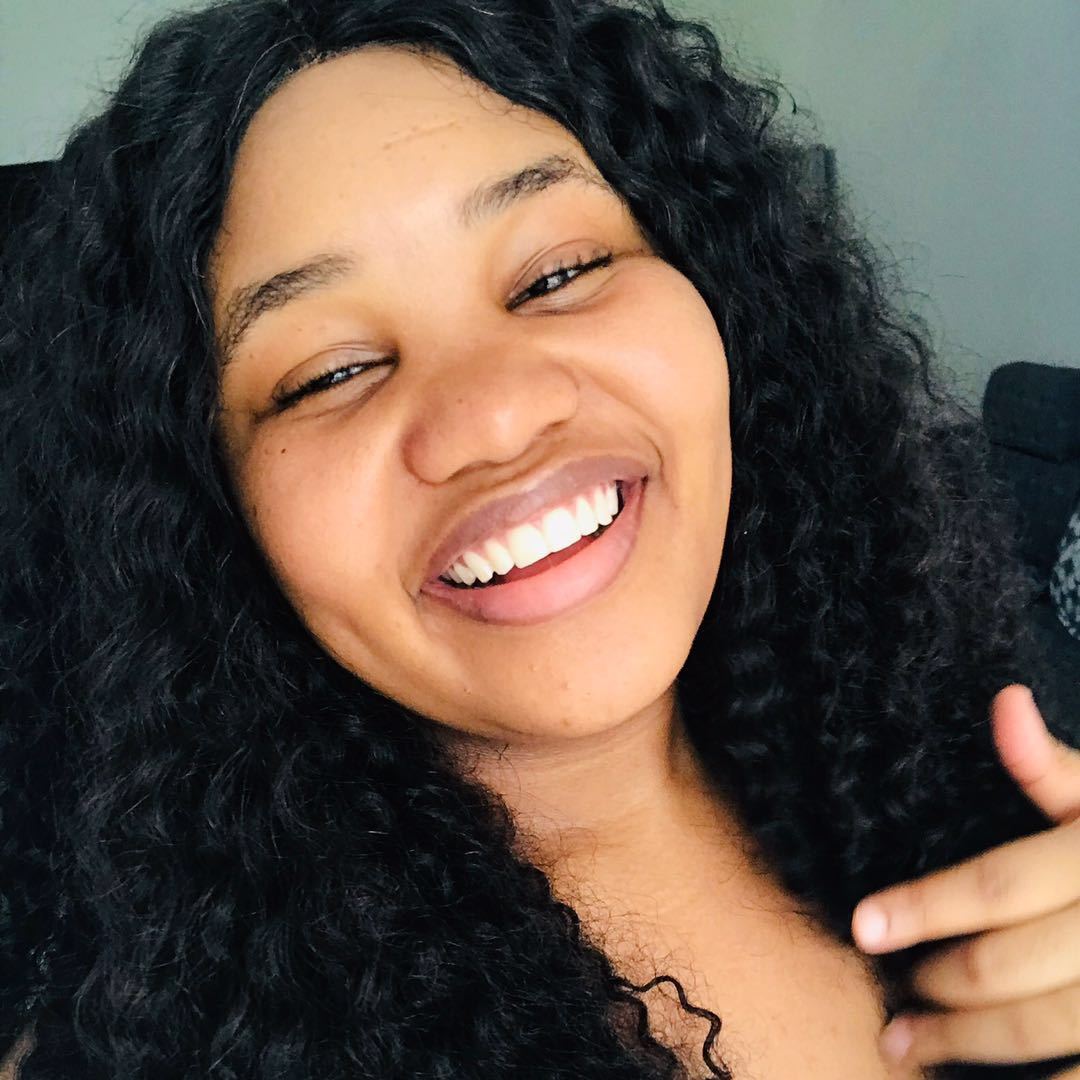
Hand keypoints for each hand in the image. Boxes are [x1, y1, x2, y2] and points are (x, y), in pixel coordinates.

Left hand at [851, 684, 1079, 1075]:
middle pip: (1007, 965)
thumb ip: (1052, 766)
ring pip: (1043, 1029)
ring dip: (968, 1044)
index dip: (925, 908)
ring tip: (904, 1047)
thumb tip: (1004, 703)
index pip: (996, 886)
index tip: (863, 926)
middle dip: (936, 984)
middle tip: (887, 999)